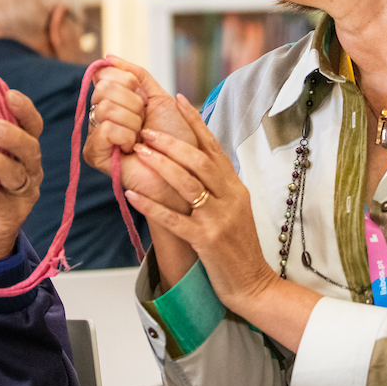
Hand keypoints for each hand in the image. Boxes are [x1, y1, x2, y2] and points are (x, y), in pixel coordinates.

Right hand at [83, 55, 197, 210]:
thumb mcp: (160, 98)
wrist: (185, 172)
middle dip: (133, 103)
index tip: (144, 101)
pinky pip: (104, 129)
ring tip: (141, 139)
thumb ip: (136, 75)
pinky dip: (125, 136)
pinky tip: (133, 149)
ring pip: (105, 108)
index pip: (105, 75)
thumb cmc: (178, 140)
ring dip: (133, 122)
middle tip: (144, 124)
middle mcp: (102, 116)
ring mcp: (97, 135)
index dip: (128, 82)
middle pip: (103, 88)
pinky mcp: (95, 154)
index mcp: (116, 102)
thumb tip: (108, 57)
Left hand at [123, 93, 277, 314]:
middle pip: (199, 161)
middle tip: (146, 130)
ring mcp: (218, 219)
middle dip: (171, 142)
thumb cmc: (239, 248)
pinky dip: (151, 205)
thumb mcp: (236, 209)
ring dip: (160, 165)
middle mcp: (229, 198)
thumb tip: (199, 159)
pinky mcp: (205, 241)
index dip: (195, 122)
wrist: (253, 285)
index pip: (214, 147)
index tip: (177, 100)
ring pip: (187, 184)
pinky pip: (173, 218)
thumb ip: (220, 185)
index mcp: (235, 187)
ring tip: (138, 151)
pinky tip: (133, 194)